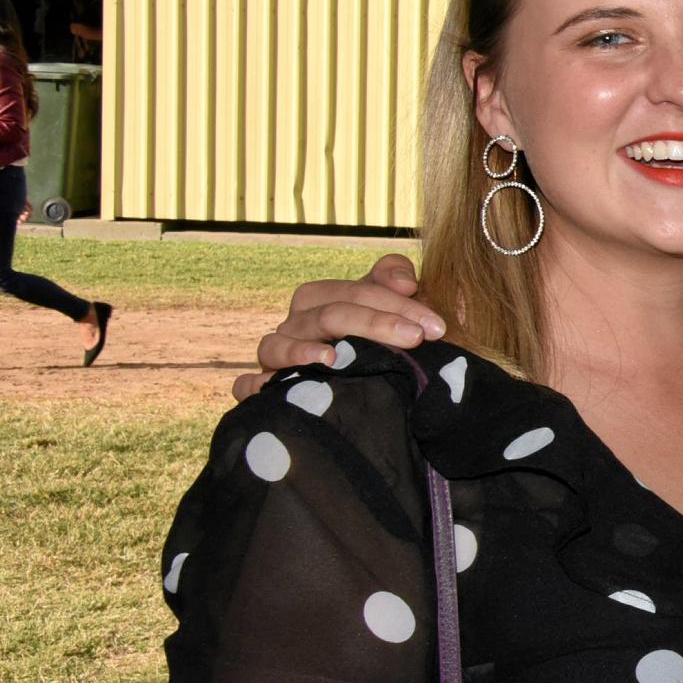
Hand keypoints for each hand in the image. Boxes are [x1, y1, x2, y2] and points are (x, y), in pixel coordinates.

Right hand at [232, 254, 443, 399]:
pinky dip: (255, 385)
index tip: (436, 326)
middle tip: (416, 338)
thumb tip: (405, 281)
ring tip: (334, 359)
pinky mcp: (265, 390)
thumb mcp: (406, 317)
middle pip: (325, 313)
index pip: (357, 290)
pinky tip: (278, 388)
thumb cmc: (394, 349)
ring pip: (276, 344)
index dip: (396, 302)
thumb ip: (404, 285)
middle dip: (373, 322)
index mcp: (328, 300)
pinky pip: (245, 385)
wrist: (383, 400)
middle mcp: (300, 325)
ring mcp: (278, 357)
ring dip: (302, 350)